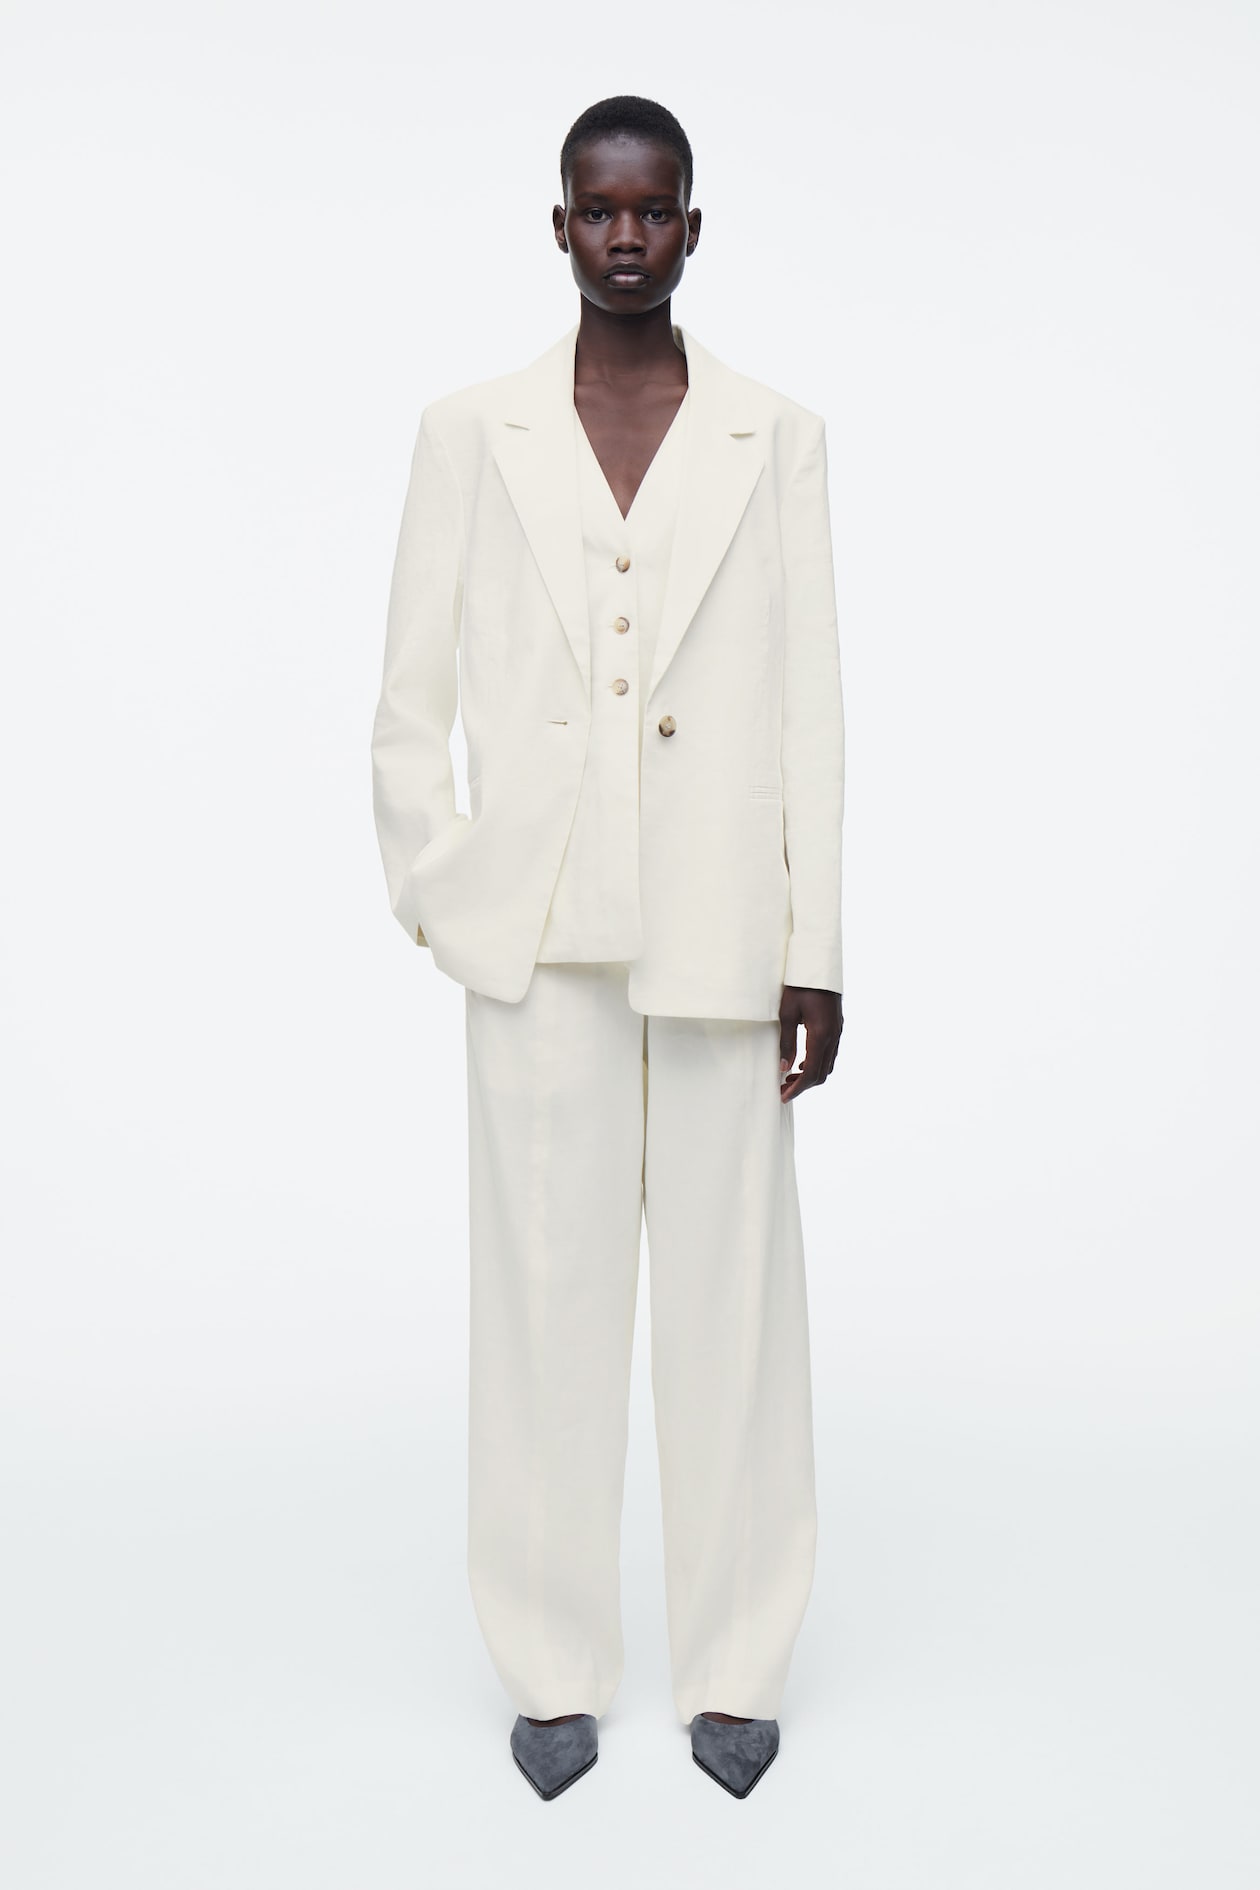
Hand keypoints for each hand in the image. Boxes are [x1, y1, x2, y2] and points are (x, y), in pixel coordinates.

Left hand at [779, 986, 842, 1101]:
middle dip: (803, 1085)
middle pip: (822, 1073)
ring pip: (828, 1065)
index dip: (798, 1088)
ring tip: (789, 1077)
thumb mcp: (787, 1013)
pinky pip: (830, 1054)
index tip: (783, 1096)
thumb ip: (786, 1042)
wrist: (817, 966)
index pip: (812, 1072)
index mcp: (821, 1034)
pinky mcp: (837, 1027)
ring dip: (810, 1075)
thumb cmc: (799, 986)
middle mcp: (833, 1036)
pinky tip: (802, 1062)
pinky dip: (817, 1063)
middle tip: (782, 1088)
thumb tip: (784, 1068)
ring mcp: (837, 1032)